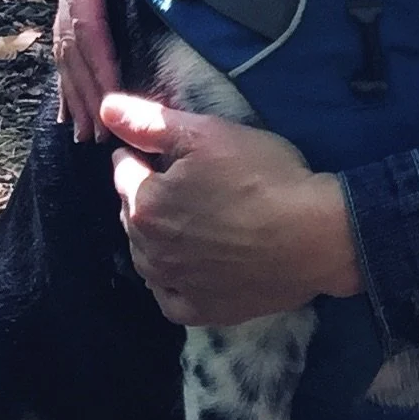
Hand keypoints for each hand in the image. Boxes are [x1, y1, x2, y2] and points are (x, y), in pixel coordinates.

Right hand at [51, 0, 149, 140]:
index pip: (86, 22)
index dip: (99, 63)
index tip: (114, 101)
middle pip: (71, 44)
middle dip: (84, 92)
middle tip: (98, 139)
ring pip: (65, 46)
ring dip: (74, 90)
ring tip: (84, 134)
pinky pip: (70, 35)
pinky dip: (72, 70)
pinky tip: (76, 100)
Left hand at [102, 93, 363, 326]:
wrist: (313, 236)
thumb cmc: (263, 177)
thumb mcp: (209, 134)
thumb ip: (152, 122)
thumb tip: (106, 108)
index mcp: (147, 203)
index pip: (124, 172)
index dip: (140, 155)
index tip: (161, 151)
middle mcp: (151, 250)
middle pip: (134, 216)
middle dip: (146, 196)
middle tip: (178, 183)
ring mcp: (175, 285)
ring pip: (148, 257)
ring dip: (156, 238)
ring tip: (183, 222)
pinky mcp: (201, 311)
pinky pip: (169, 297)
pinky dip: (170, 282)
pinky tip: (187, 268)